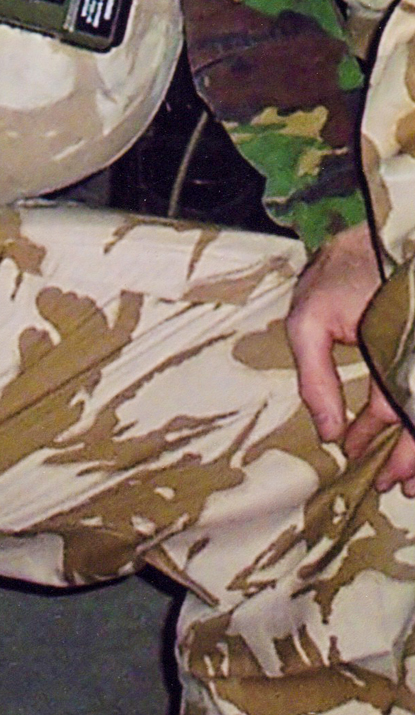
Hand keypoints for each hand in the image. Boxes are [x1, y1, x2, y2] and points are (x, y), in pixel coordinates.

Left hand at [286, 221, 414, 495]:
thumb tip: (328, 434)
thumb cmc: (340, 274)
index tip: (363, 462)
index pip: (394, 411)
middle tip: (395, 486)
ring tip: (406, 476)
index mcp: (394, 350)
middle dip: (411, 457)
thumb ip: (316, 378)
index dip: (380, 442)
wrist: (375, 228)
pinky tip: (401, 429)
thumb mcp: (309, 321)